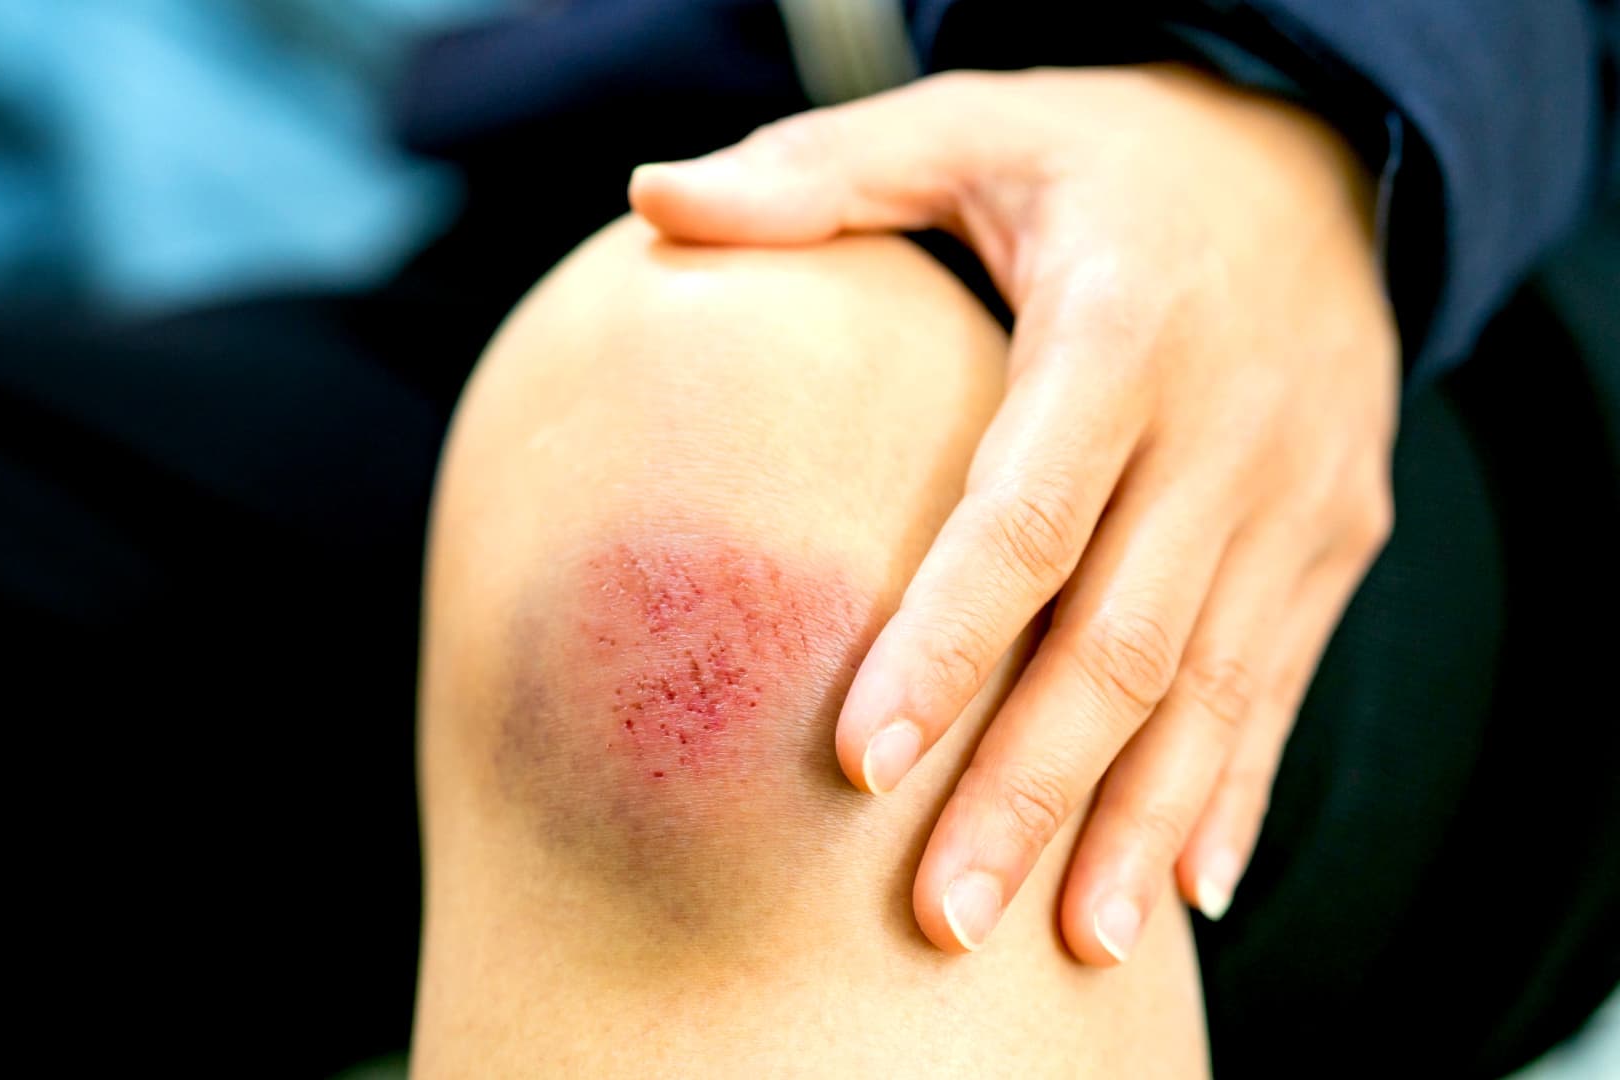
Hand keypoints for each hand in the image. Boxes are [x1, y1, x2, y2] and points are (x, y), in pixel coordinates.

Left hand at [629, 65, 1397, 961]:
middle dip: (1030, 790)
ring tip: (1062, 945)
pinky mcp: (1338, 539)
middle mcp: (1232, 423)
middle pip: (1123, 640)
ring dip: (1134, 826)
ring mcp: (1302, 494)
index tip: (862, 764)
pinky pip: (1283, 685)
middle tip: (941, 916)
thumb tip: (653, 199)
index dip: (948, 645)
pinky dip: (1232, 793)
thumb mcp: (970, 125)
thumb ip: (821, 174)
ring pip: (1215, 690)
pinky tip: (1181, 896)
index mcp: (1124, 325)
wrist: (1319, 160)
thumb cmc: (1105, 158)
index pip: (1028, 515)